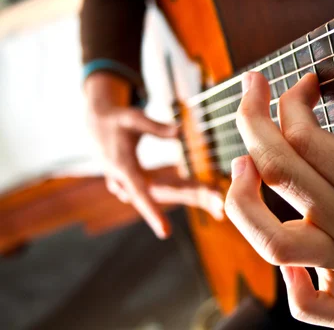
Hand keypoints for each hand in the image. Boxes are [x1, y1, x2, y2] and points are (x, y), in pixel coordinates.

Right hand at [85, 72, 223, 238]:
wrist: (97, 125)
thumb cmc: (116, 120)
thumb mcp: (133, 118)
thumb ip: (155, 127)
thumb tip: (180, 131)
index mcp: (123, 169)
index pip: (140, 194)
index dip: (152, 213)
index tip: (165, 232)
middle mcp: (128, 183)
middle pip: (165, 195)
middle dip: (193, 198)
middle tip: (220, 203)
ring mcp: (135, 187)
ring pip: (169, 194)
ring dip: (196, 197)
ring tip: (220, 204)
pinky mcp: (142, 186)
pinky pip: (169, 190)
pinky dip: (189, 191)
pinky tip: (210, 196)